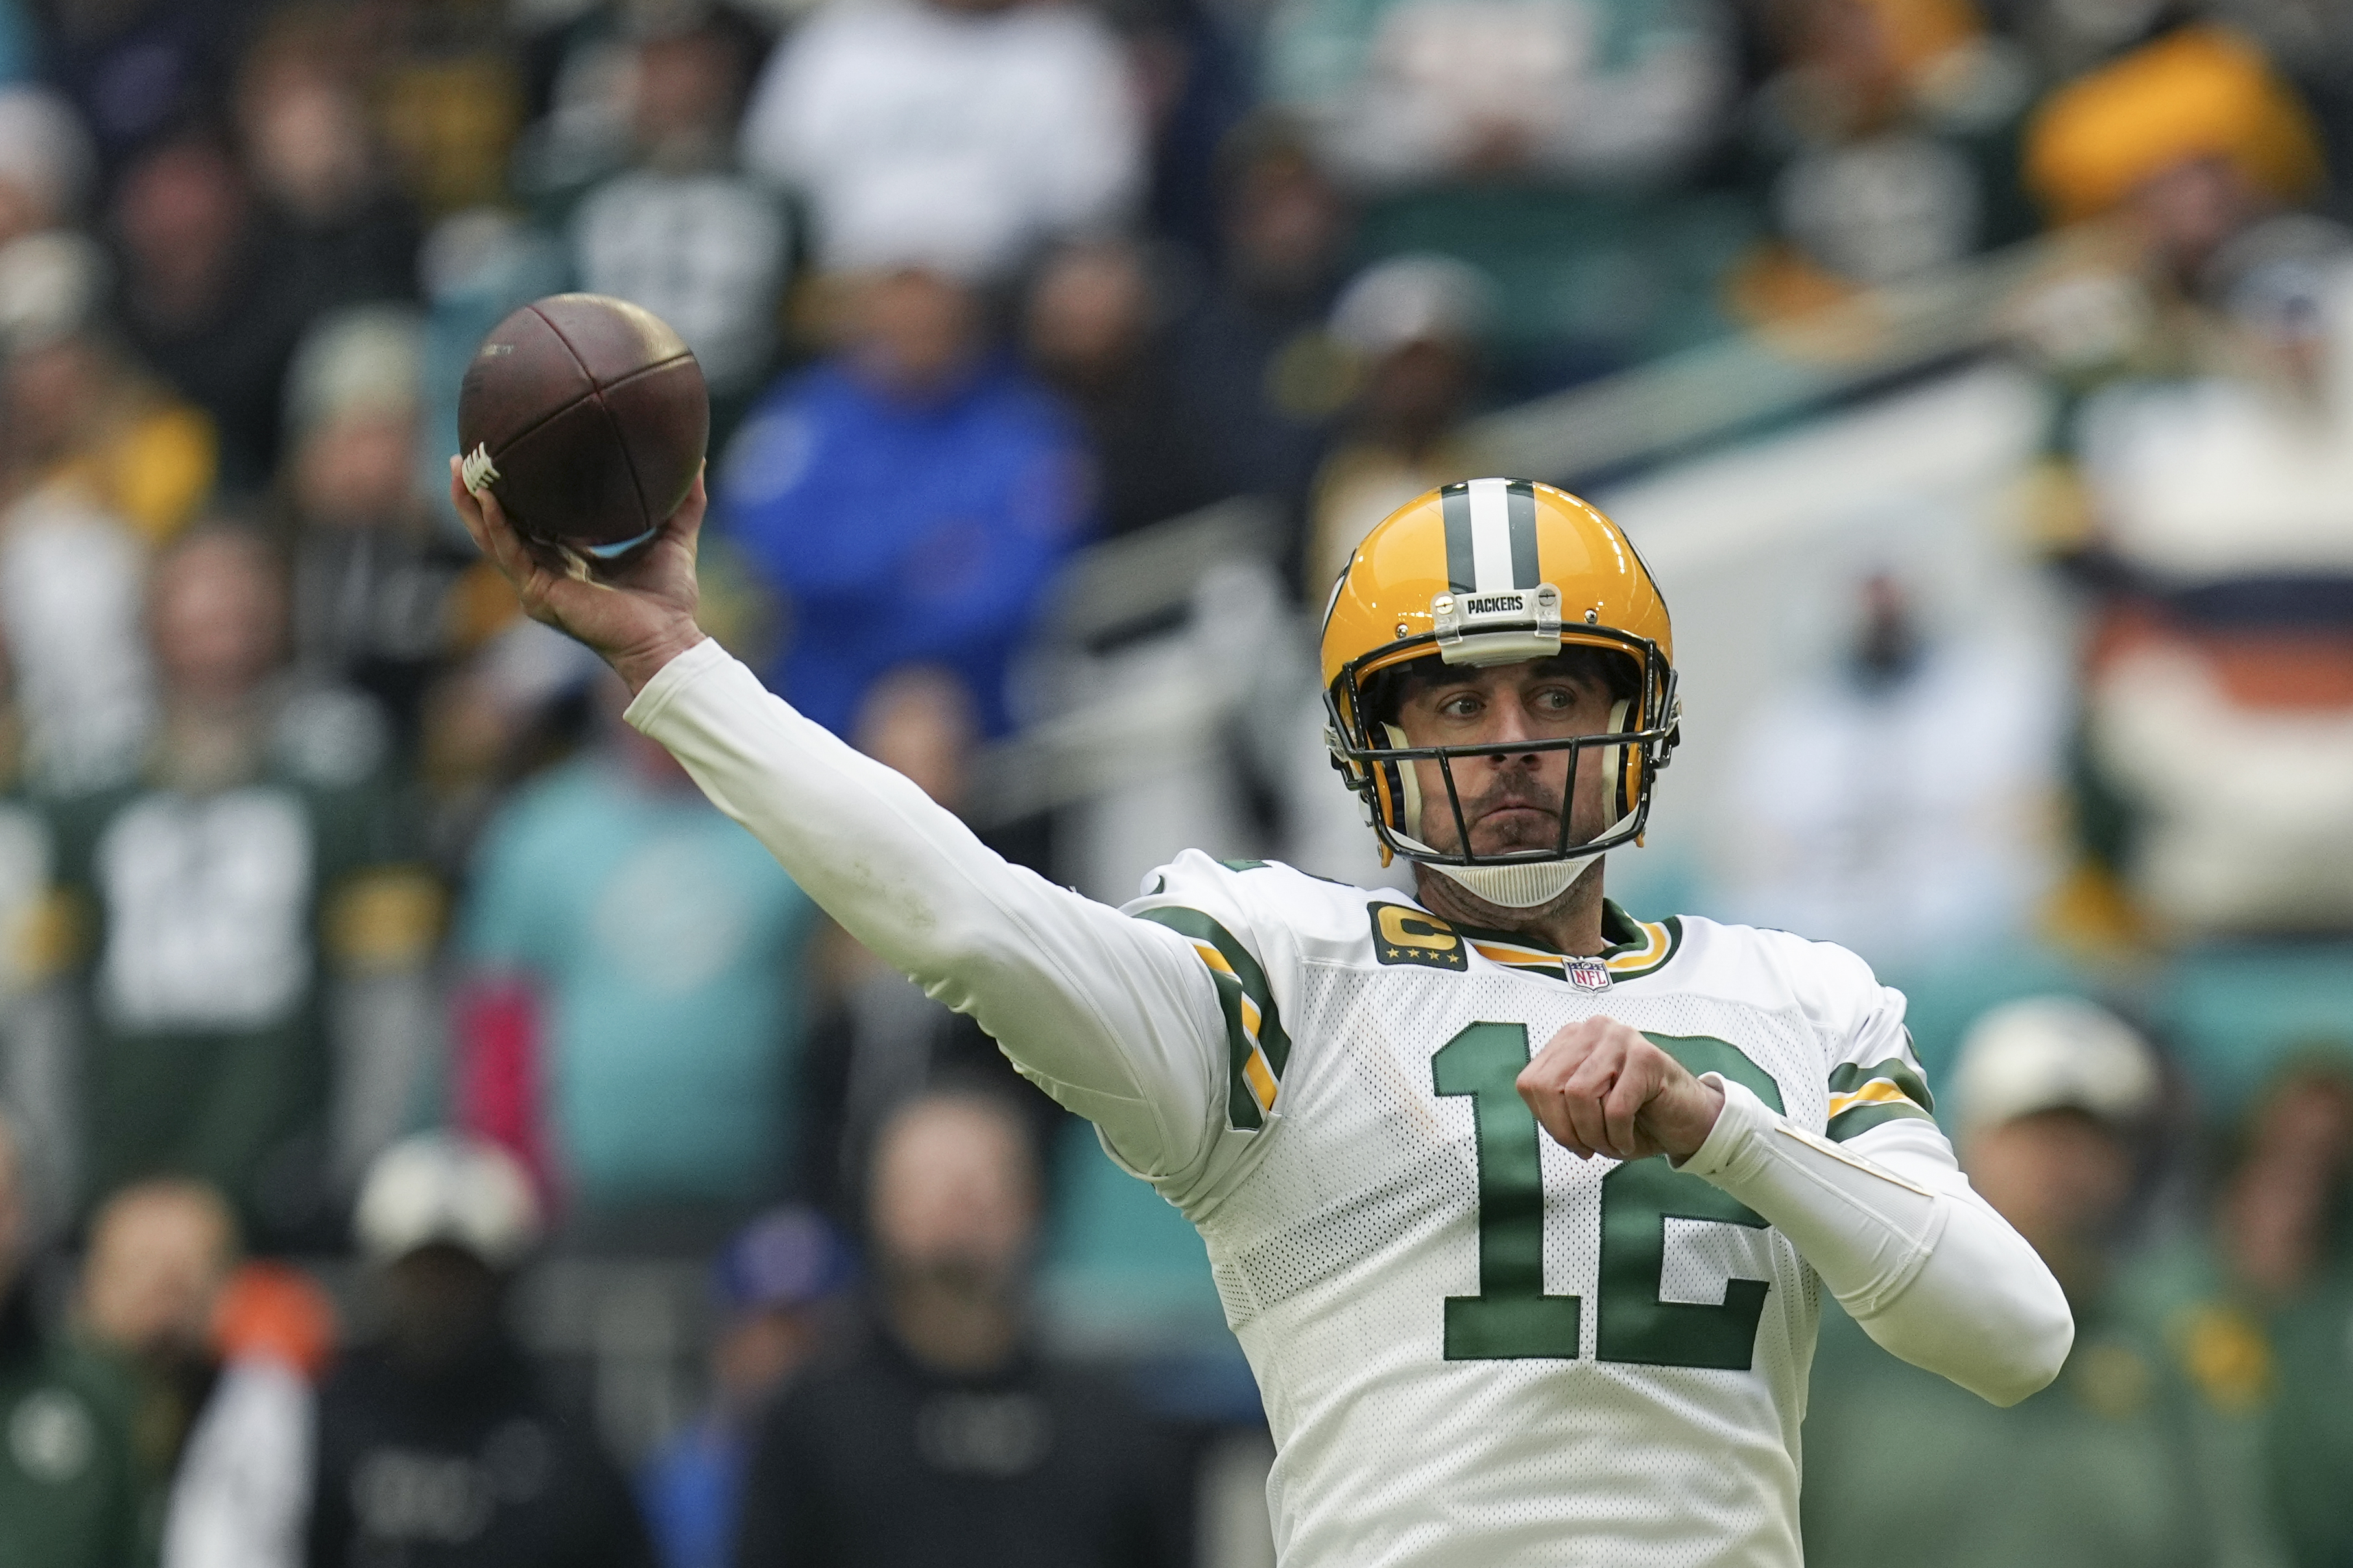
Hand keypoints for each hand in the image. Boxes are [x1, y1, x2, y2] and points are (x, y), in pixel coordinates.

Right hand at [449, 456, 708, 694]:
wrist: (668, 640)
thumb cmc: (670, 601)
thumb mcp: (675, 538)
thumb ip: (686, 502)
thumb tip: (698, 461)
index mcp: (568, 560)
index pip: (529, 522)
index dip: (512, 495)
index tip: (502, 458)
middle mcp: (546, 571)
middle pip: (498, 528)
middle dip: (475, 494)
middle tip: (461, 457)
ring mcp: (537, 584)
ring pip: (491, 538)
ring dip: (471, 504)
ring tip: (459, 469)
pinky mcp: (539, 593)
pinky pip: (510, 552)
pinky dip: (496, 524)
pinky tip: (487, 498)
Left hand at [1517, 1018, 1724, 1162]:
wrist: (1690, 1121)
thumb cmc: (1636, 1117)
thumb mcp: (1583, 1112)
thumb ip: (1556, 1106)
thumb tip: (1545, 1116)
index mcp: (1571, 1039)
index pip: (1531, 1083)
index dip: (1545, 1120)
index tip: (1570, 1139)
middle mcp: (1592, 1030)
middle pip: (1548, 1088)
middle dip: (1565, 1130)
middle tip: (1587, 1149)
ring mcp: (1621, 1038)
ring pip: (1578, 1094)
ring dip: (1592, 1133)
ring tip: (1609, 1144)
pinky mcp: (1647, 1057)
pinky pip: (1615, 1107)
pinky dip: (1618, 1135)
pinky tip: (1628, 1140)